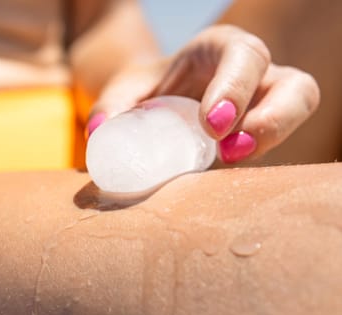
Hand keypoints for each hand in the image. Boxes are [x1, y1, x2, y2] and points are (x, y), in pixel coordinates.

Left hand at [87, 25, 319, 163]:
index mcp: (217, 51)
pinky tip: (225, 178)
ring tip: (233, 163)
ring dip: (274, 140)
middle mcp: (251, 76)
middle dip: (273, 118)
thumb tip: (100, 133)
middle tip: (232, 151)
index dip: (235, 88)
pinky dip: (260, 162)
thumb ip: (111, 107)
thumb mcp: (125, 91)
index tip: (212, 125)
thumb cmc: (146, 91)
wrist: (157, 103)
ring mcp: (264, 106)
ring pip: (298, 112)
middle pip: (293, 85)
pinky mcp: (262, 135)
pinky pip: (276, 147)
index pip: (242, 57)